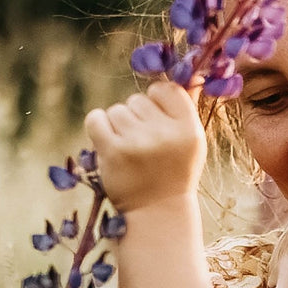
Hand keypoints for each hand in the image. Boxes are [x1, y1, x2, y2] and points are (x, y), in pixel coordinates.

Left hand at [85, 81, 206, 212]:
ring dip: (118, 125)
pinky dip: (98, 126)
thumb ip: (186, 109)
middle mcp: (165, 134)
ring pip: (117, 110)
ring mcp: (138, 143)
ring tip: (129, 149)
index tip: (156, 122)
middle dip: (137, 118)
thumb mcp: (191, 142)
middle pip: (138, 100)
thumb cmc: (174, 172)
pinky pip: (96, 119)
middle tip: (143, 144)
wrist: (157, 213)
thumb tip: (190, 74)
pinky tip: (108, 142)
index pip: (166, 90)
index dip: (157, 102)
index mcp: (189, 129)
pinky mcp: (113, 152)